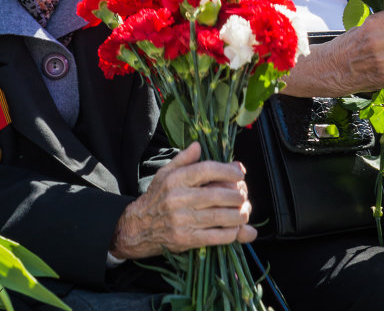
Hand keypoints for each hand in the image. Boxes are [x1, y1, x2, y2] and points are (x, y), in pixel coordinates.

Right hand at [110, 141, 255, 259]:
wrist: (138, 227)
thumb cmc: (156, 197)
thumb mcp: (165, 173)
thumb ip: (183, 159)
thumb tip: (198, 145)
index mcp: (175, 179)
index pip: (206, 170)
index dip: (227, 170)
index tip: (240, 173)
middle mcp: (179, 198)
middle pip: (216, 195)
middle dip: (236, 195)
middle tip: (244, 194)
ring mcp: (182, 220)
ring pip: (219, 217)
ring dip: (238, 215)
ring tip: (245, 211)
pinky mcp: (186, 239)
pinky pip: (215, 236)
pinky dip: (230, 233)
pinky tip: (236, 229)